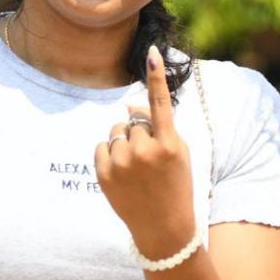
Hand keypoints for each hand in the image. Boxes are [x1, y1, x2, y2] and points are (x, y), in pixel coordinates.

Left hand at [96, 46, 196, 258]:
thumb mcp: (178, 154)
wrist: (164, 227)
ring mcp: (123, 163)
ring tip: (137, 168)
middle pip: (133, 122)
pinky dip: (109, 155)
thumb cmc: (175, 185)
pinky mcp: (105, 174)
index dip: (157, 77)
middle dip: (140, 134)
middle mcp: (146, 151)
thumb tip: (127, 105)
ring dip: (124, 143)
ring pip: (116, 133)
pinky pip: (102, 147)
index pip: (162, 104)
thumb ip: (158, 126)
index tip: (152, 52)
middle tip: (151, 161)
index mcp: (170, 144)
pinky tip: (123, 174)